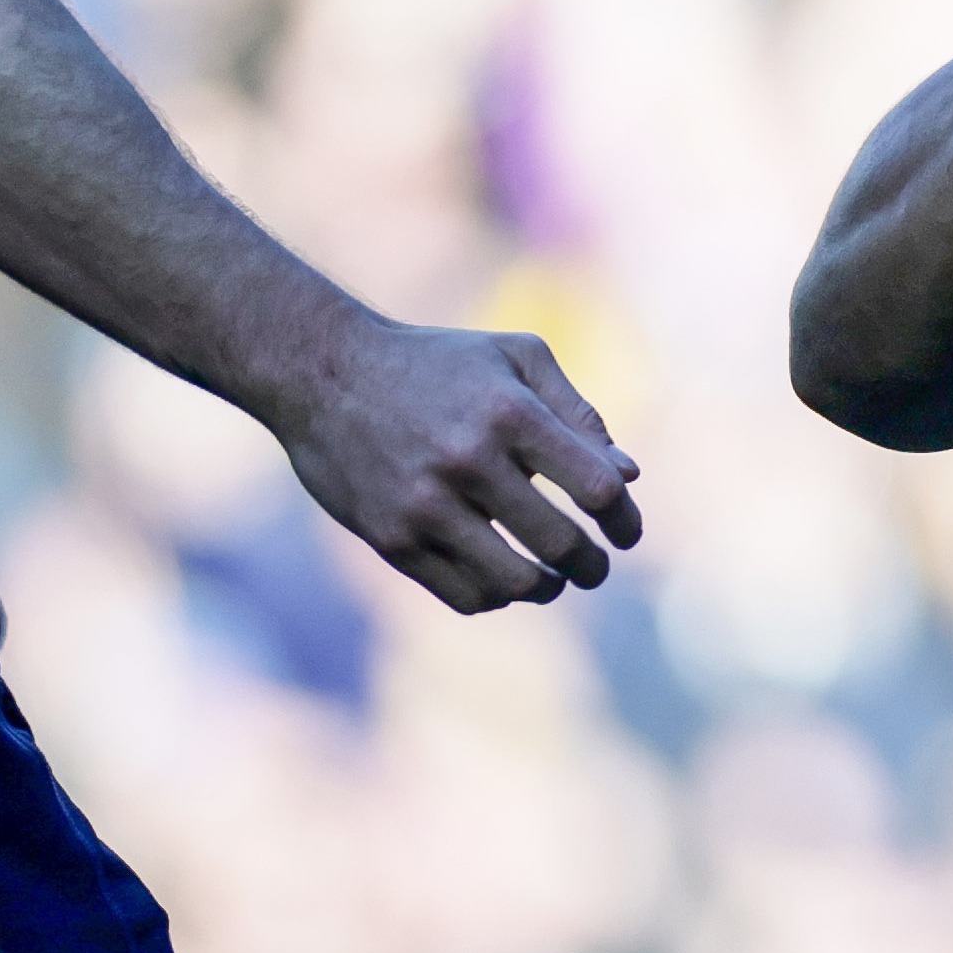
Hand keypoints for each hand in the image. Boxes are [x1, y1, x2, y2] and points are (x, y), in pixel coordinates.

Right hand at [273, 318, 642, 610]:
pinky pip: (463, 595)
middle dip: (592, 566)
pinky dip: (495, 596)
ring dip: (547, 589)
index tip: (626, 534)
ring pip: (515, 583)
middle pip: (560, 544)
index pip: (597, 488)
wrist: (324, 372)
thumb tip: (627, 477)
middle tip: (594, 568)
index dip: (625, 520)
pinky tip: (501, 579)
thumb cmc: (436, 362)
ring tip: (552, 580)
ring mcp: (425, 505)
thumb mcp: (515, 357)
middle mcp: (469, 460)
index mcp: (510, 412)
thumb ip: (578, 412)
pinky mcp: (391, 539)